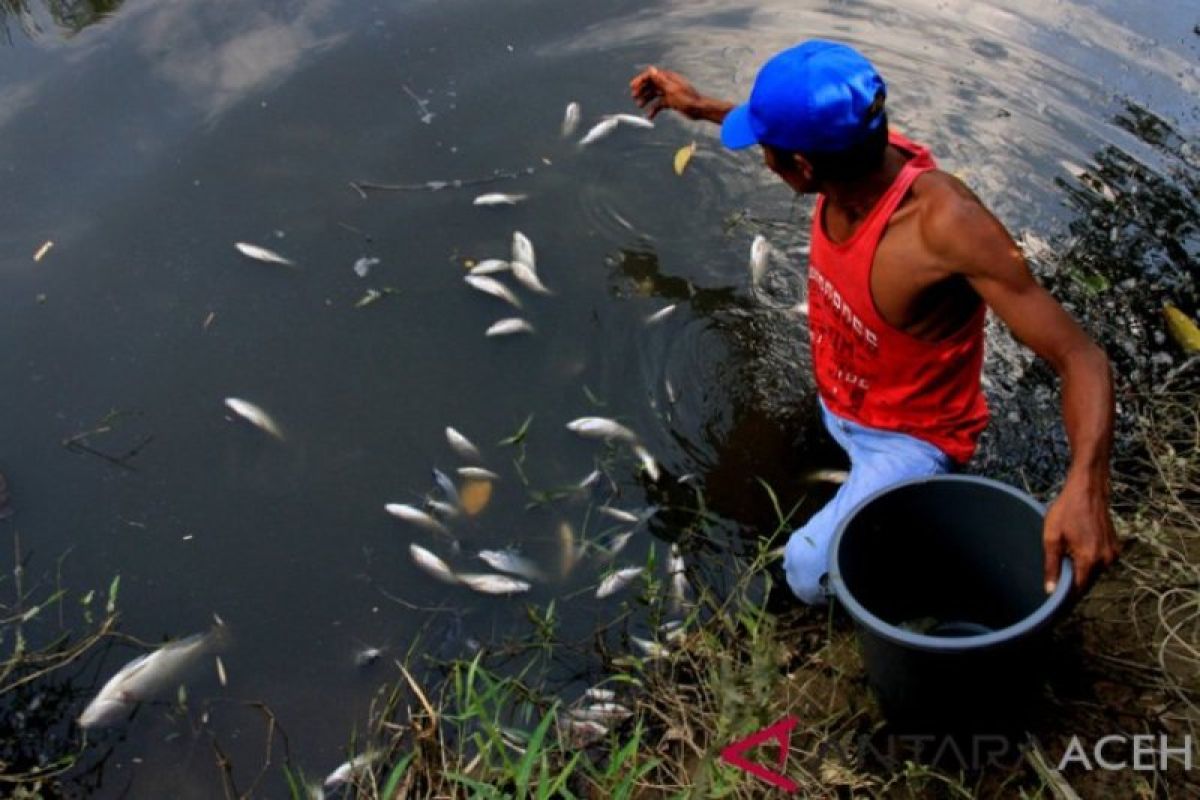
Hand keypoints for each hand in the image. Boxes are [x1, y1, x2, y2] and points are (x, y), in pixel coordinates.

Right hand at [629, 66, 705, 119]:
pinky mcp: (670, 102)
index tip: (633, 87)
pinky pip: (658, 104)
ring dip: (646, 100)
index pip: (651, 75)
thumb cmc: (687, 99)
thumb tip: (651, 69)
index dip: (641, 80)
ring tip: (639, 106)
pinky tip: (649, 115)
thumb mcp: (672, 89)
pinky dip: (653, 109)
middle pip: (651, 85)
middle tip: (634, 97)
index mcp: (668, 78)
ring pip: (653, 94)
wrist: (699, 110)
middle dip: (642, 90)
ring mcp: (668, 93)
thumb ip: (660, 80)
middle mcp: (667, 84)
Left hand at [1042, 472, 1119, 594]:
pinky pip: (1100, 562)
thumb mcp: (1052, 538)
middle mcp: (1105, 560)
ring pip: (1093, 572)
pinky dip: (1088, 561)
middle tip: (1054, 583)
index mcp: (1089, 559)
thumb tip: (1050, 591)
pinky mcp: (1115, 547)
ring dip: (1080, 571)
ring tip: (1065, 559)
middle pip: (1086, 582)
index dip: (1065, 598)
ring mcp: (1113, 553)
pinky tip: (1076, 550)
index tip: (1054, 606)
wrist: (1088, 490)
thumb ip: (1052, 566)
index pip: (1078, 589)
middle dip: (1071, 583)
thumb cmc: (1066, 511)